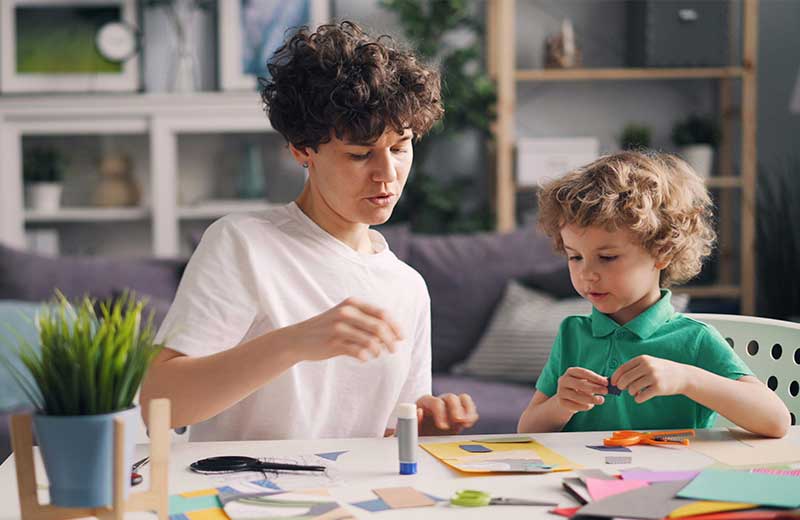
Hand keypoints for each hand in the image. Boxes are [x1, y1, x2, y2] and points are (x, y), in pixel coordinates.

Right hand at [278, 298, 403, 362]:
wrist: (298, 338)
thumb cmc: (327, 328)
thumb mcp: (345, 316)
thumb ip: (366, 321)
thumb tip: (393, 335)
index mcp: (352, 303)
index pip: (382, 314)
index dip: (395, 326)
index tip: (401, 338)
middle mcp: (346, 312)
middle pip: (379, 327)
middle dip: (391, 340)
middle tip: (394, 350)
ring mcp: (339, 327)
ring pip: (370, 341)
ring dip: (378, 351)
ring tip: (376, 355)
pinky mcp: (333, 343)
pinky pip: (357, 351)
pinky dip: (365, 356)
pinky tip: (365, 358)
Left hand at [416, 394, 477, 434]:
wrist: (421, 439)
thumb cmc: (413, 433)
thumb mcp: (409, 430)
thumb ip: (412, 421)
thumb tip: (418, 412)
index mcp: (425, 403)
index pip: (435, 402)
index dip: (440, 413)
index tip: (443, 426)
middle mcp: (439, 402)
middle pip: (450, 397)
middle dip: (455, 409)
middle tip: (457, 421)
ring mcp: (451, 407)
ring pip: (463, 399)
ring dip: (467, 410)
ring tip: (466, 422)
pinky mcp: (460, 415)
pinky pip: (470, 408)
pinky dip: (472, 414)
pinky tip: (469, 423)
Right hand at [555, 367, 607, 412]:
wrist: (567, 400)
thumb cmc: (580, 389)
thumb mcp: (587, 382)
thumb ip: (596, 381)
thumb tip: (608, 381)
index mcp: (570, 372)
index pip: (583, 372)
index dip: (595, 377)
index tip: (606, 382)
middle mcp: (563, 380)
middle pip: (580, 384)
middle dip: (595, 388)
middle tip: (605, 391)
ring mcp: (560, 391)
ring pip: (577, 396)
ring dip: (591, 399)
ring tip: (600, 400)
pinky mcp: (561, 402)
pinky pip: (573, 406)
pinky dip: (584, 406)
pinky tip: (591, 405)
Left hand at [611, 355, 688, 402]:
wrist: (683, 376)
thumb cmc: (662, 370)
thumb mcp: (649, 363)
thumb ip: (635, 369)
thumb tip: (617, 380)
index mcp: (643, 359)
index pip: (622, 368)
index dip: (615, 377)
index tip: (613, 383)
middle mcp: (647, 366)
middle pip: (625, 379)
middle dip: (621, 386)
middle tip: (623, 389)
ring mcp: (653, 377)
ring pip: (632, 388)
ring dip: (631, 393)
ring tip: (636, 392)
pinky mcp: (658, 388)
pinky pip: (641, 396)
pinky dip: (638, 399)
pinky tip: (640, 397)